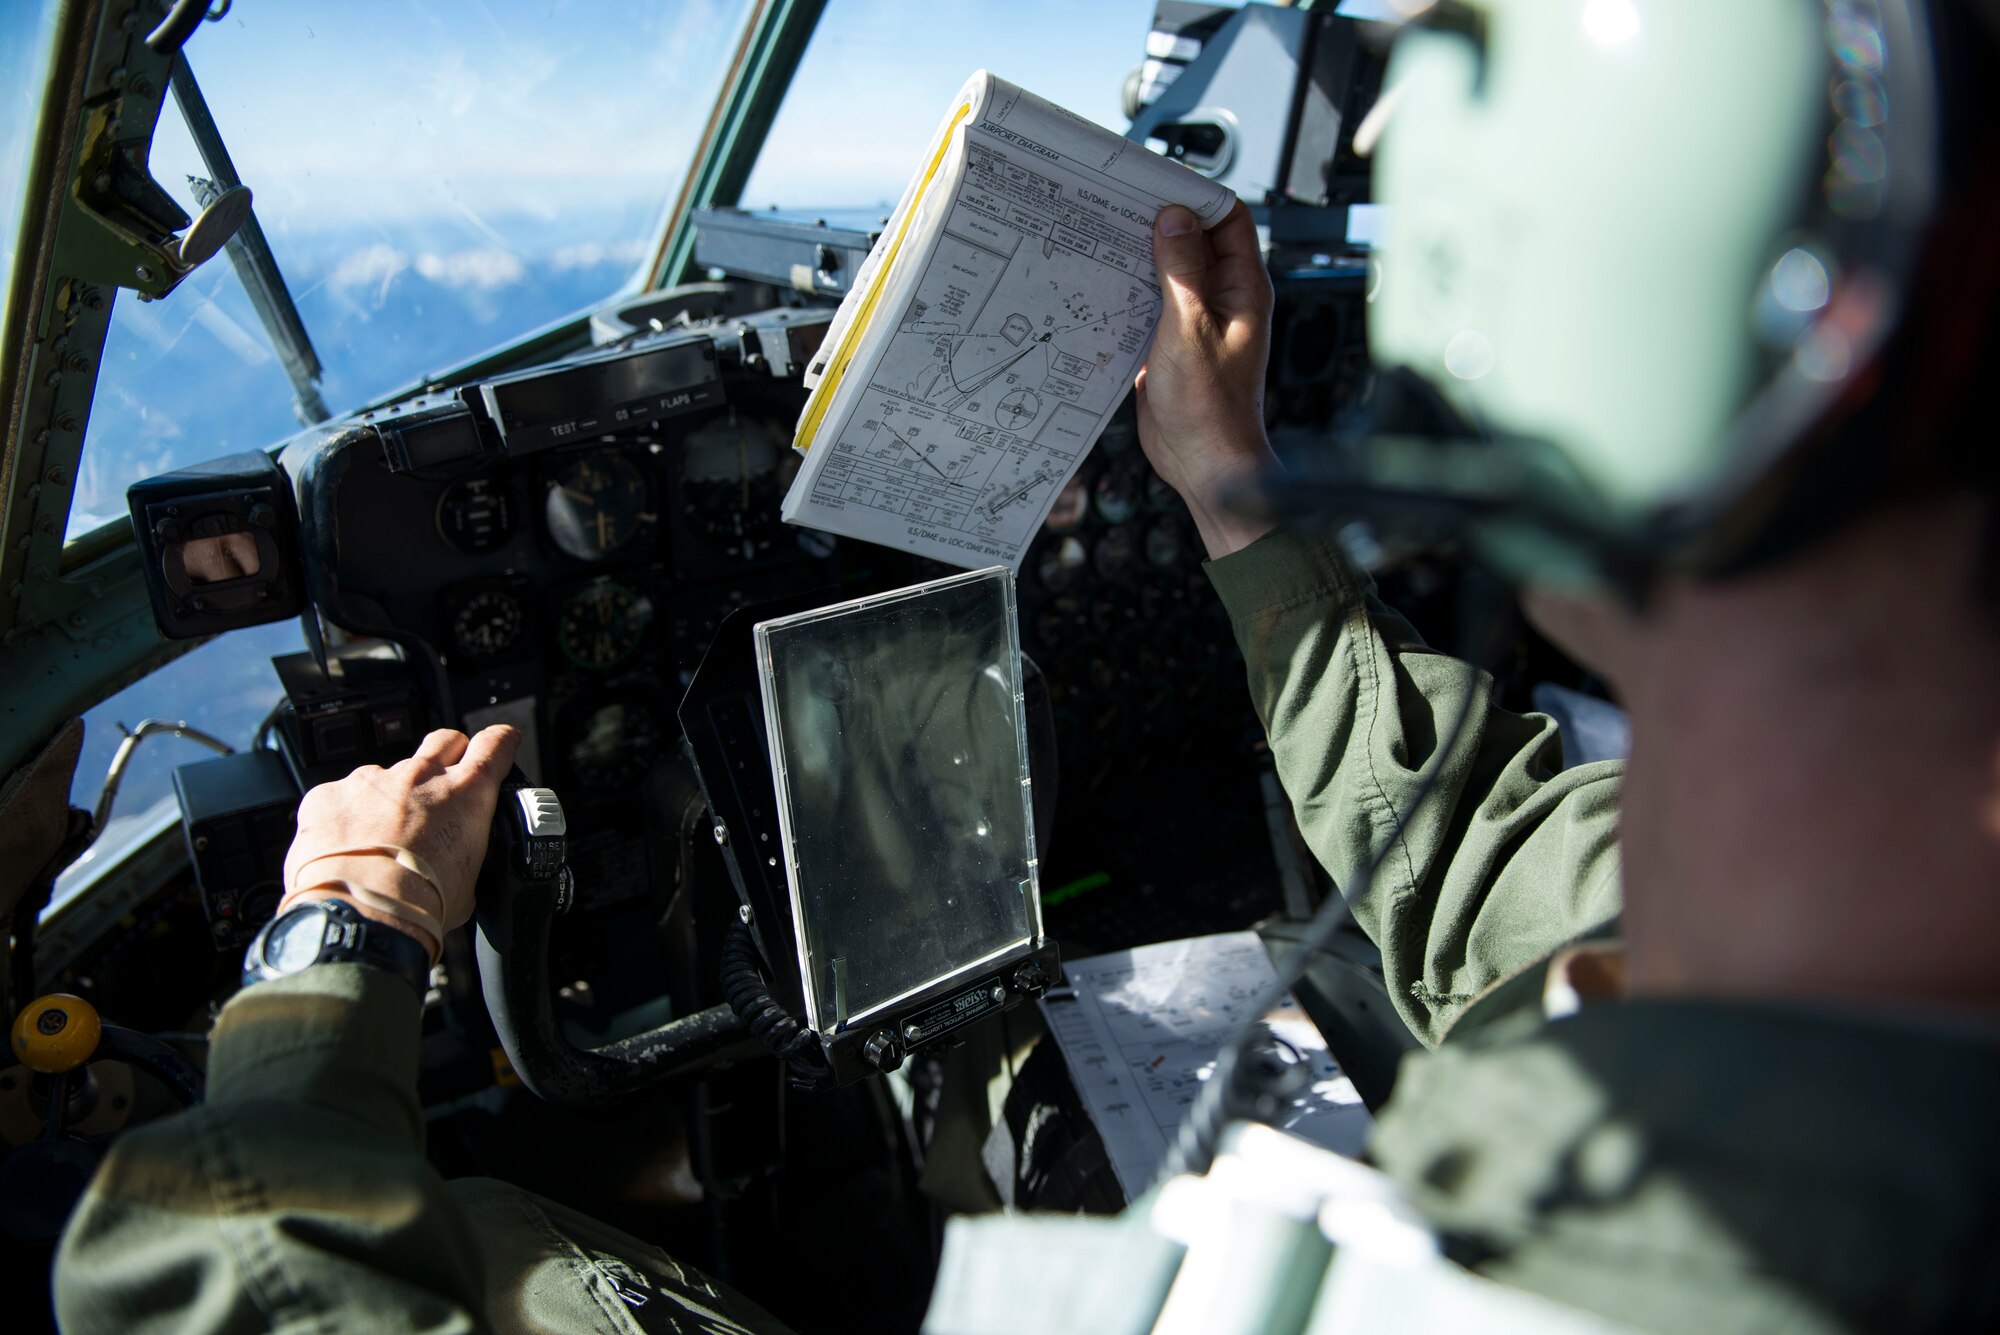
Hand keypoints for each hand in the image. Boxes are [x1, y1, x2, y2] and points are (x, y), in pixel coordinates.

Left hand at [281, 726, 519, 955]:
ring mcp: (371, 781)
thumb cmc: (419, 905)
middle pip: (442, 742)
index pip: (494, 745)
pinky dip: (343, 820)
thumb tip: (456, 861)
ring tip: (378, 845)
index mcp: (465, 796)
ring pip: (384, 778)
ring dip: (387, 802)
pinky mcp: (329, 795)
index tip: (500, 743)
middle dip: (446, 757)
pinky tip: (345, 851)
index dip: (499, 743)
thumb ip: (465, 853)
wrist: (363, 917)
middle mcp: (420, 777)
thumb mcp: (471, 882)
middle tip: (438, 791)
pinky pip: (339, 799)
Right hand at [1135, 200, 1280, 558]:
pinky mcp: (1173, 342)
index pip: (1227, 219)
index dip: (1195, 197)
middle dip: (1160, 223)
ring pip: (1170, 271)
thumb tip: (1175, 218)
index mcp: (1243, 288)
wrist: (1204, 464)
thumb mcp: (1190, 329)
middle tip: (1119, 206)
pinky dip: (1131, 291)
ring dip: (1141, 257)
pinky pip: (1153, 303)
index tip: (1156, 184)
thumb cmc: (1210, 407)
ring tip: (1104, 239)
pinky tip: (1103, 285)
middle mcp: (1224, 298)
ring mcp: (1199, 320)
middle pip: (1194, 241)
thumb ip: (1181, 271)